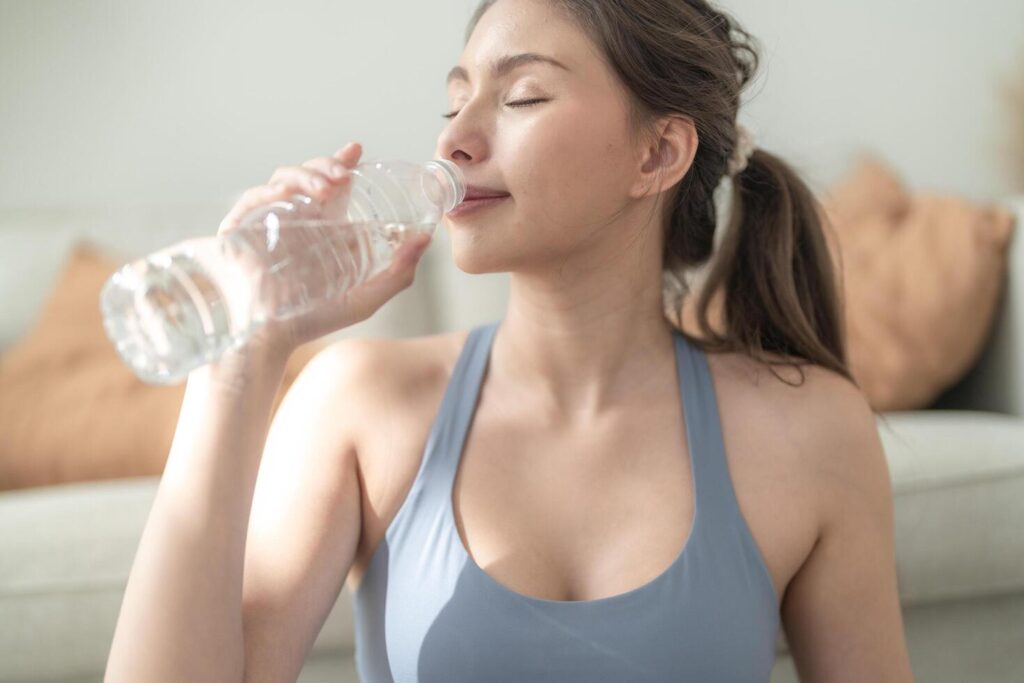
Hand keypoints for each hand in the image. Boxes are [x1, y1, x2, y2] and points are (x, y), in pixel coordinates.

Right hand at [215, 142, 432, 359]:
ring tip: (328, 186)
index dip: (342, 162)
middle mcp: (296, 219)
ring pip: (282, 178)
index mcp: (323, 228)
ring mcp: (268, 221)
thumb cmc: (313, 319)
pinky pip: (251, 199)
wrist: (271, 339)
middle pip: (309, 174)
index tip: (356, 150)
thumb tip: (425, 240)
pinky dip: (270, 191)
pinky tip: (288, 194)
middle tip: (345, 172)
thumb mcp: (365, 297)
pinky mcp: (240, 229)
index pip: (333, 185)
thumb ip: (398, 272)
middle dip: (327, 164)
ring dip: (306, 174)